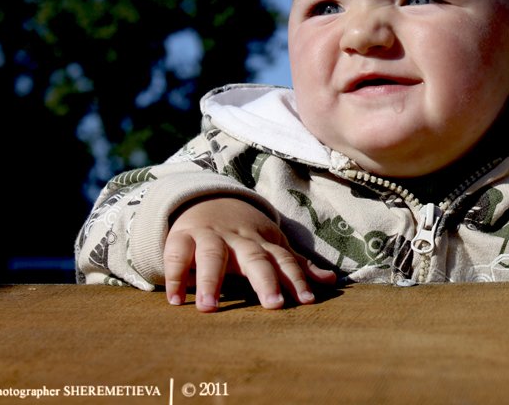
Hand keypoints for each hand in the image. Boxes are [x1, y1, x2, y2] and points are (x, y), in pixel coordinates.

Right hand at [163, 198, 336, 311]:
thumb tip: (332, 281)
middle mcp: (239, 239)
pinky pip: (177, 254)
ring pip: (212, 255)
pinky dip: (175, 275)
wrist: (208, 200)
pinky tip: (176, 300)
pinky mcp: (182, 237)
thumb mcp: (272, 245)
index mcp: (263, 243)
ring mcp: (210, 236)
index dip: (296, 280)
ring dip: (210, 280)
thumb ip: (297, 265)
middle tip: (274, 305)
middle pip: (254, 258)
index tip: (307, 302)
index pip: (284, 261)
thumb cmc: (245, 234)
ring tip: (210, 308)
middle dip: (265, 280)